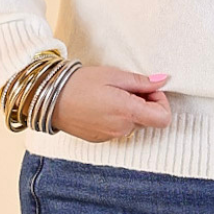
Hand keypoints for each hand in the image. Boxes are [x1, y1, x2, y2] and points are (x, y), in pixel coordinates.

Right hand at [50, 66, 170, 141]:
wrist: (49, 99)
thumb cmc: (79, 83)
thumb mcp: (113, 75)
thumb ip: (140, 81)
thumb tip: (162, 81)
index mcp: (127, 112)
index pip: (163, 118)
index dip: (161, 101)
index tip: (147, 89)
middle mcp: (122, 129)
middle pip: (148, 119)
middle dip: (144, 103)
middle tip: (125, 87)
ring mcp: (111, 136)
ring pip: (132, 124)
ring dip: (129, 110)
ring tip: (109, 94)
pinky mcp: (100, 139)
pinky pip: (118, 128)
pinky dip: (116, 117)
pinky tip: (100, 104)